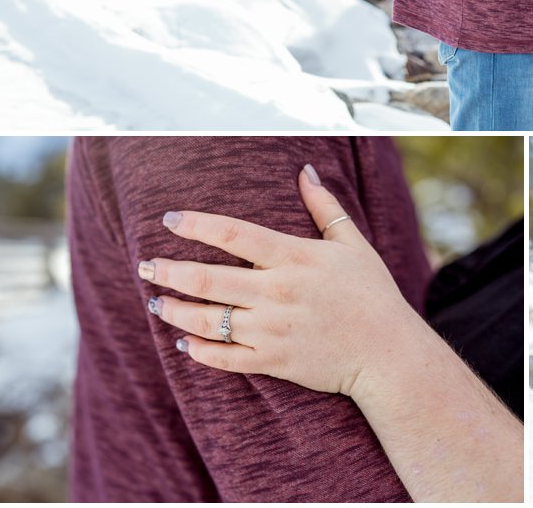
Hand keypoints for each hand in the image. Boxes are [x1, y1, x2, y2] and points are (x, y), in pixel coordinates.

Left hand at [138, 166, 416, 399]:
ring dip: (175, 310)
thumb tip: (305, 170)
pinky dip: (198, 350)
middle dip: (169, 271)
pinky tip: (184, 340)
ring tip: (155, 301)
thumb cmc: (371, 292)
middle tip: (145, 265)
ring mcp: (273, 330)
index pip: (235, 234)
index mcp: (295, 258)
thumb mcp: (352, 243)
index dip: (197, 225)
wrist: (387, 351)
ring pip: (208, 321)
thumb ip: (324, 207)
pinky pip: (224, 358)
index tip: (169, 219)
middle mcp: (278, 292)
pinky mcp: (273, 362)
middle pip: (209, 279)